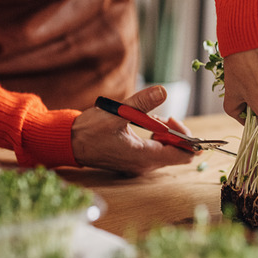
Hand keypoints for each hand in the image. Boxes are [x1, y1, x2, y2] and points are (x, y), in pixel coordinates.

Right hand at [71, 85, 194, 174]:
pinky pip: (156, 151)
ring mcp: (139, 165)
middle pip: (178, 154)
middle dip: (176, 133)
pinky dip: (156, 137)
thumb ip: (141, 103)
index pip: (183, 156)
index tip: (175, 121)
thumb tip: (163, 91)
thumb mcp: (116, 113)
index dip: (188, 139)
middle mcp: (145, 166)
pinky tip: (145, 124)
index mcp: (144, 157)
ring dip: (165, 134)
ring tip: (151, 118)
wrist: (68, 143)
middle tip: (164, 116)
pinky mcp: (134, 162)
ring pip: (167, 152)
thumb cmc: (89, 130)